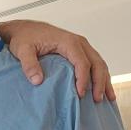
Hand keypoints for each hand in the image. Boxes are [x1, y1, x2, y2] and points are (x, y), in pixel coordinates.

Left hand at [0, 19, 114, 101]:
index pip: (82, 62)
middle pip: (96, 63)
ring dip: (104, 80)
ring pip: (99, 64)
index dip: (83, 79)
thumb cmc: (24, 38)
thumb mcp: (23, 50)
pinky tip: (102, 89)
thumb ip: (29, 65)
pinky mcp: (80, 51)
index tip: (80, 94)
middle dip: (99, 82)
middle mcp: (79, 43)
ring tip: (107, 98)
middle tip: (97, 100)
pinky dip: (100, 76)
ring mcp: (81, 46)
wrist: (25, 29)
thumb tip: (38, 81)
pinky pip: (94, 64)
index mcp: (68, 42)